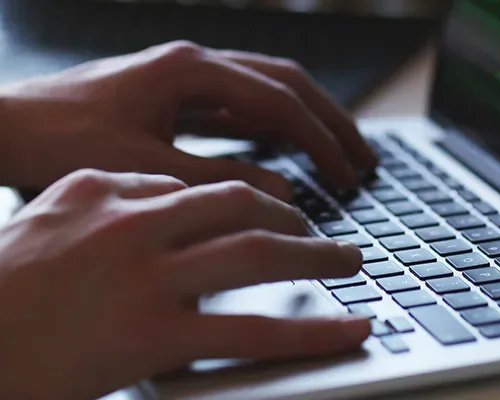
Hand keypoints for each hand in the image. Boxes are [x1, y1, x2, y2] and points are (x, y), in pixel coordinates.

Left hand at [0, 41, 376, 198]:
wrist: (2, 129)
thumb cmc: (59, 141)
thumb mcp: (145, 169)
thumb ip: (219, 181)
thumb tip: (283, 194)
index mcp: (190, 71)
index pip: (279, 102)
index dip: (321, 140)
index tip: (349, 175)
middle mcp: (193, 65)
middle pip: (285, 84)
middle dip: (330, 122)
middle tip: (364, 158)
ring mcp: (184, 78)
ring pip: (264, 92)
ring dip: (304, 123)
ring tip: (337, 153)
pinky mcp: (172, 97)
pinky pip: (237, 108)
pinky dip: (269, 129)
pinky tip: (283, 151)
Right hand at [0, 170, 368, 399]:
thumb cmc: (7, 279)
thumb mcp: (55, 209)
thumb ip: (117, 191)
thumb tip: (169, 188)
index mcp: (116, 195)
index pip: (206, 187)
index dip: (257, 201)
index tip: (282, 215)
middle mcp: (139, 227)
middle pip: (242, 207)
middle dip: (296, 218)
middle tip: (327, 235)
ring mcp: (150, 280)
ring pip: (257, 255)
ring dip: (317, 256)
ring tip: (352, 263)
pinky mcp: (156, 337)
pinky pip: (252, 331)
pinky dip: (310, 330)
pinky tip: (347, 330)